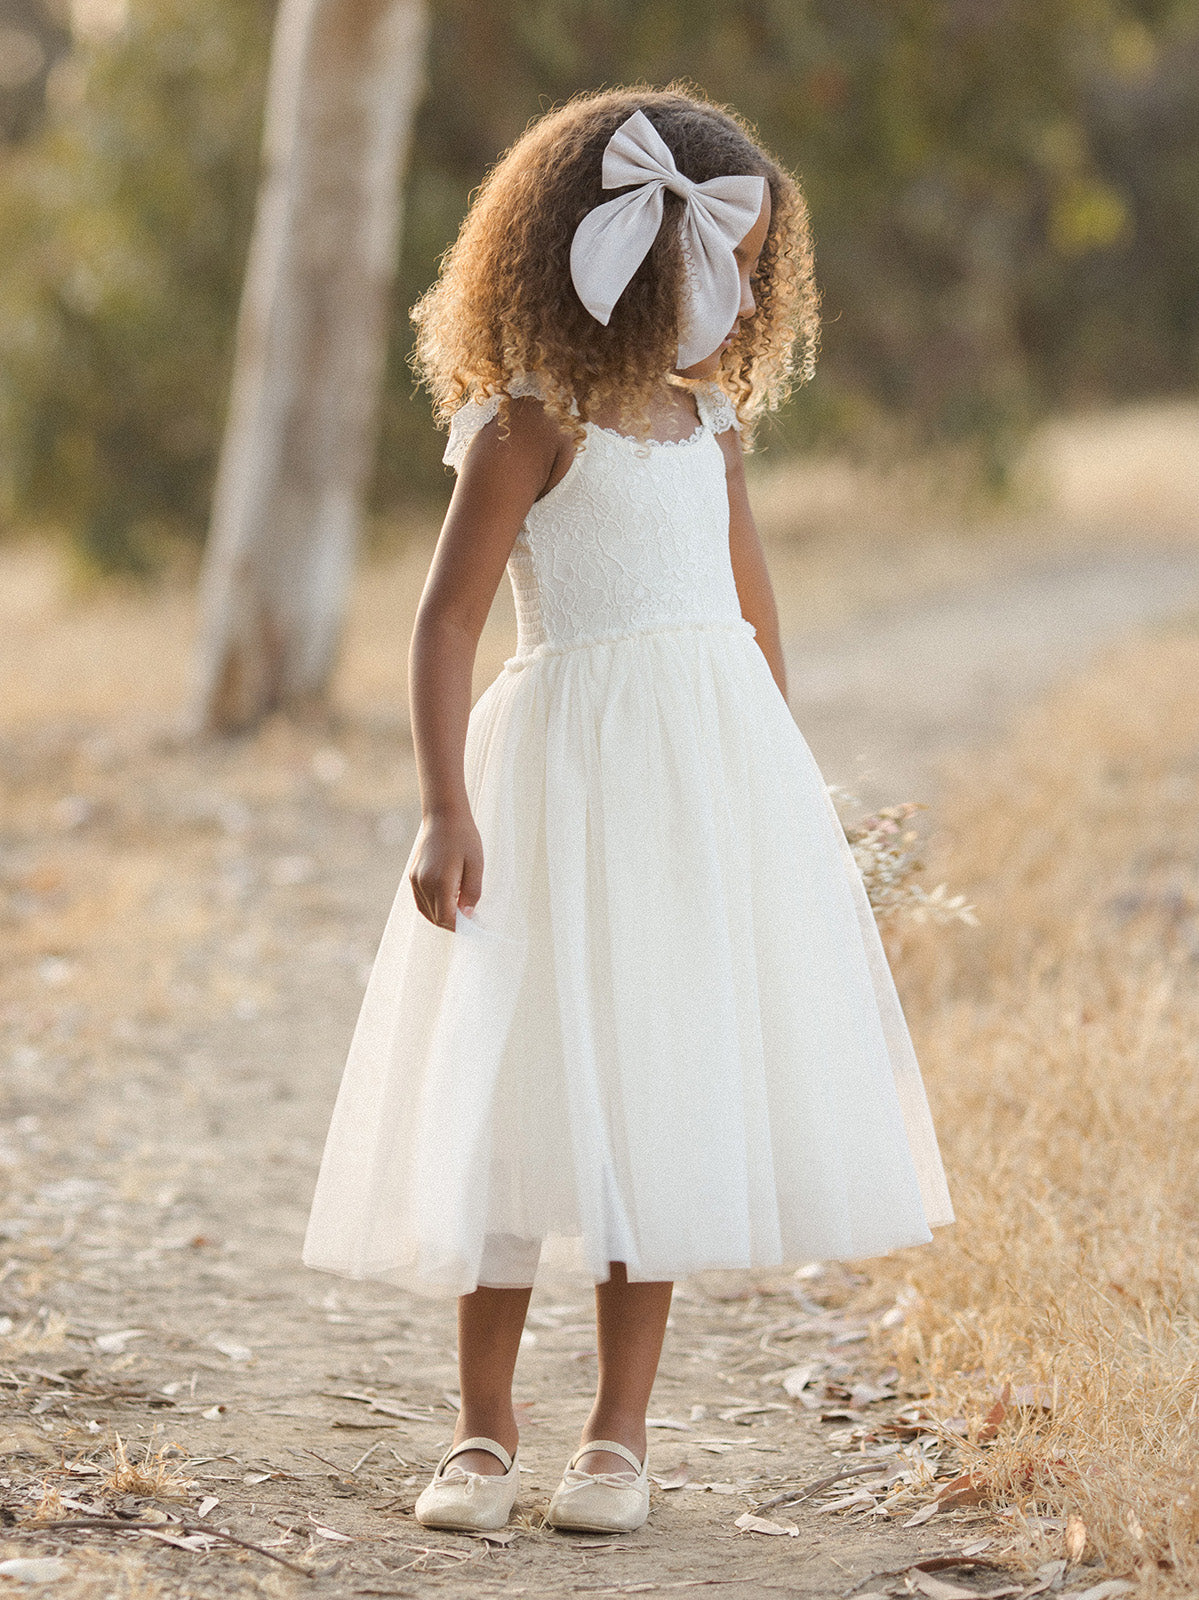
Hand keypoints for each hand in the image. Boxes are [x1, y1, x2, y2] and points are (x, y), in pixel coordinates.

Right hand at [408, 810, 483, 929]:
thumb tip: (468, 915)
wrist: (443, 815)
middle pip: (436, 917)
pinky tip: (447, 903)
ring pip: (427, 911)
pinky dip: (433, 908)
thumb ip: (472, 892)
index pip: (447, 917)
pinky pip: (421, 901)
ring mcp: (415, 880)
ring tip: (460, 911)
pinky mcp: (412, 876)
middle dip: (453, 923)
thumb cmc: (464, 837)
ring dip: (442, 917)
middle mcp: (423, 883)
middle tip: (471, 920)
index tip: (474, 925)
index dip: (461, 926)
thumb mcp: (476, 865)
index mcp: (440, 882)